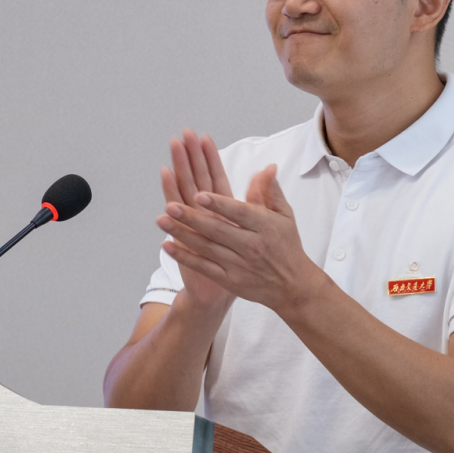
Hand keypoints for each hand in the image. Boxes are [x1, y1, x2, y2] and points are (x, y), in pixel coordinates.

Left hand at [157, 165, 320, 315]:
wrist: (292, 286)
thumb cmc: (286, 245)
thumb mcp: (284, 215)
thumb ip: (270, 191)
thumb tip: (266, 167)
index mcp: (264, 226)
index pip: (238, 213)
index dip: (218, 204)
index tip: (199, 194)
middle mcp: (251, 246)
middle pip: (217, 230)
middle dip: (192, 218)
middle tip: (170, 206)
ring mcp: (239, 265)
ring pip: (206, 248)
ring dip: (182, 234)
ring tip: (161, 220)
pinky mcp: (229, 280)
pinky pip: (204, 267)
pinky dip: (185, 257)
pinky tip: (167, 246)